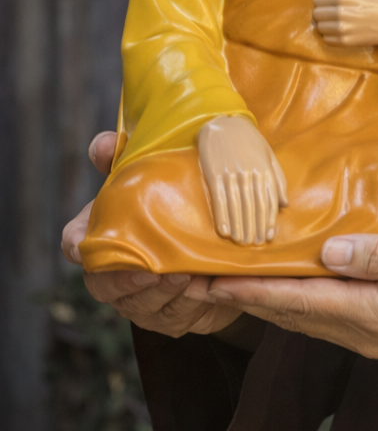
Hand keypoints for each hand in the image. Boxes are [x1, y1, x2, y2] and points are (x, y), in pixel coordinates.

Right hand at [63, 131, 240, 337]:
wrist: (216, 237)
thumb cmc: (174, 203)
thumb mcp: (153, 173)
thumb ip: (127, 156)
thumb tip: (105, 144)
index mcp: (103, 238)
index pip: (75, 243)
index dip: (77, 245)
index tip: (87, 245)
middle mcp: (115, 275)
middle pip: (105, 287)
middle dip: (129, 282)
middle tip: (156, 269)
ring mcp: (142, 302)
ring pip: (145, 308)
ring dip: (167, 295)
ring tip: (191, 276)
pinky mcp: (174, 317)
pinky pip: (179, 318)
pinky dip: (194, 305)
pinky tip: (210, 288)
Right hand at [197, 116, 288, 245]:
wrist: (224, 124)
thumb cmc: (249, 141)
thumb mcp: (268, 155)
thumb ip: (278, 179)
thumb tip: (285, 204)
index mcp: (265, 169)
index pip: (269, 200)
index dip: (269, 220)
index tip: (268, 237)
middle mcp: (250, 173)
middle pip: (254, 206)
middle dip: (255, 227)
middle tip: (255, 244)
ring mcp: (232, 174)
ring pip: (238, 205)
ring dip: (240, 226)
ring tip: (241, 242)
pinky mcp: (214, 174)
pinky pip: (220, 199)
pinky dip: (222, 216)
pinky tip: (224, 231)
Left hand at [199, 232, 377, 363]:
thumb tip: (329, 251)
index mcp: (372, 312)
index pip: (298, 300)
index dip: (252, 289)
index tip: (211, 278)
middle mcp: (364, 331)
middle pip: (293, 315)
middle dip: (247, 299)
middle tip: (202, 283)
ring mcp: (373, 336)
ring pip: (306, 319)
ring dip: (269, 303)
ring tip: (235, 285)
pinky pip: (326, 319)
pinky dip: (298, 304)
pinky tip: (293, 290)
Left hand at [313, 0, 377, 46]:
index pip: (316, 1)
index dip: (322, 1)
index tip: (330, 3)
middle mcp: (339, 13)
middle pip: (316, 15)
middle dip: (322, 13)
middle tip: (333, 13)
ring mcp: (342, 29)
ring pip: (320, 29)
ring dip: (326, 26)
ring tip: (338, 23)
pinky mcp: (347, 42)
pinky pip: (327, 40)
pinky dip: (331, 37)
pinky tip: (341, 31)